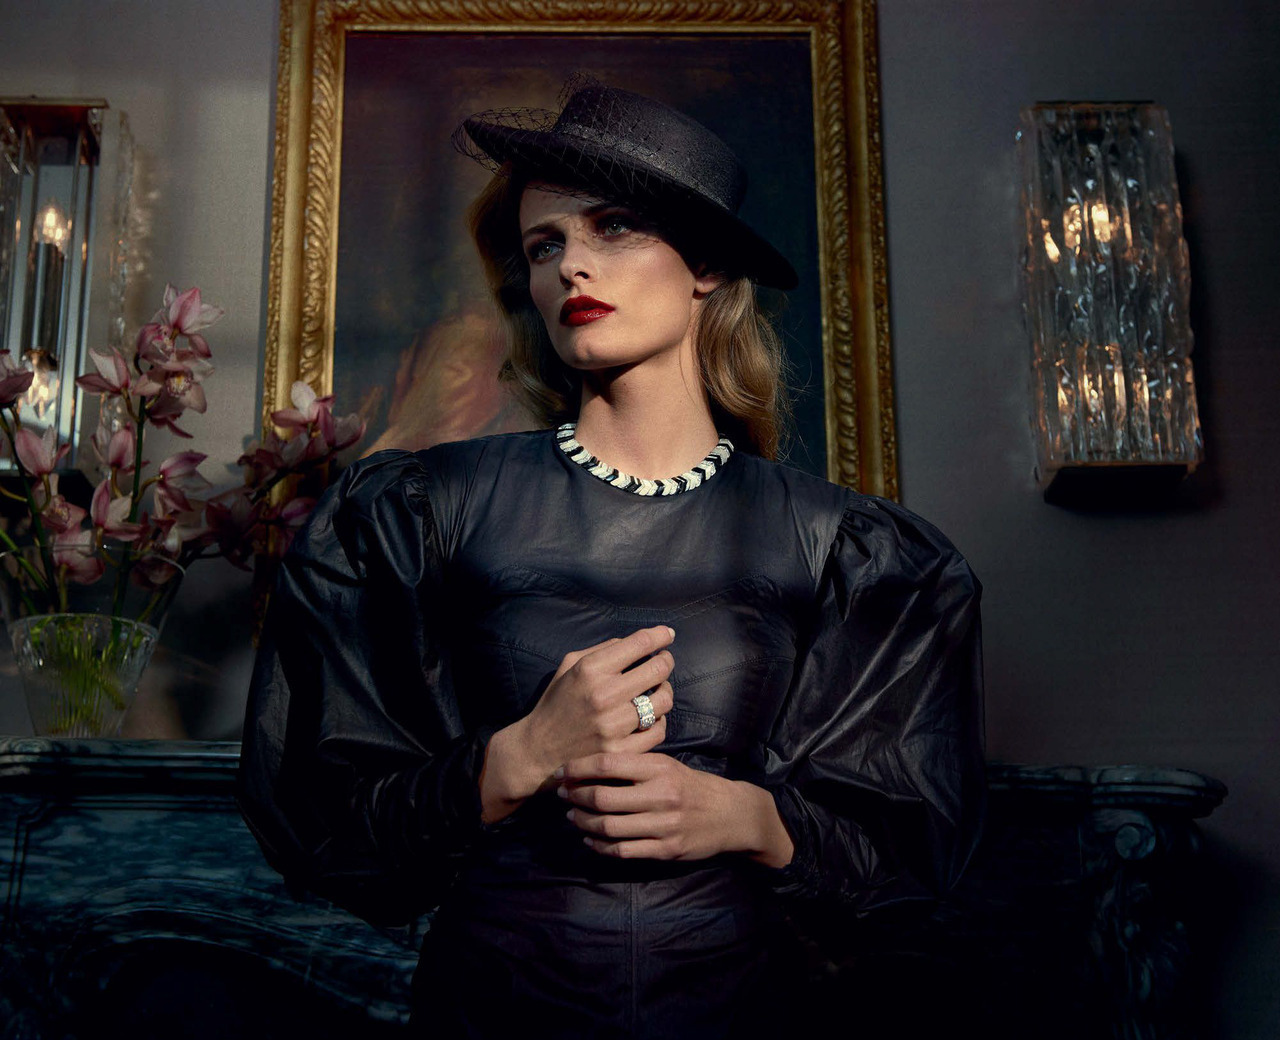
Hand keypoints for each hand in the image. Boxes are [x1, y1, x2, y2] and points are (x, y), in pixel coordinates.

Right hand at [520, 625, 675, 775]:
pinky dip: (659, 721)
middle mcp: (604, 696)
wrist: (538, 750)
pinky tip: (651, 717)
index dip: (660, 635)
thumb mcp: (569, 666)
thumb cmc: (557, 703)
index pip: (639, 644)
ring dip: (665, 691)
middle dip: (666, 661)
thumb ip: (602, 650)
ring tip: (658, 690)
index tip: (667, 634)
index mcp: (590, 670)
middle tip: (664, 661)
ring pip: (663, 701)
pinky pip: (658, 730)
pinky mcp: (620, 751)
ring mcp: (613, 726)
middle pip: (658, 670)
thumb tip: (637, 642)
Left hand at [557, 751, 758, 861]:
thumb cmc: (693, 786)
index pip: (609, 763)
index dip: (579, 767)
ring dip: (583, 822)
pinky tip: (589, 840)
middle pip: (603, 797)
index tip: (562, 770)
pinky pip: (622, 851)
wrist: (732, 815)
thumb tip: (591, 765)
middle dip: (575, 796)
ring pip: (608, 827)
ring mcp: (663, 825)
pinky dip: (599, 846)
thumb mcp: (669, 766)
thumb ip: (636, 766)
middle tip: (562, 794)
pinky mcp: (665, 850)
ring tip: (572, 815)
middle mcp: (661, 795)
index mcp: (660, 768)